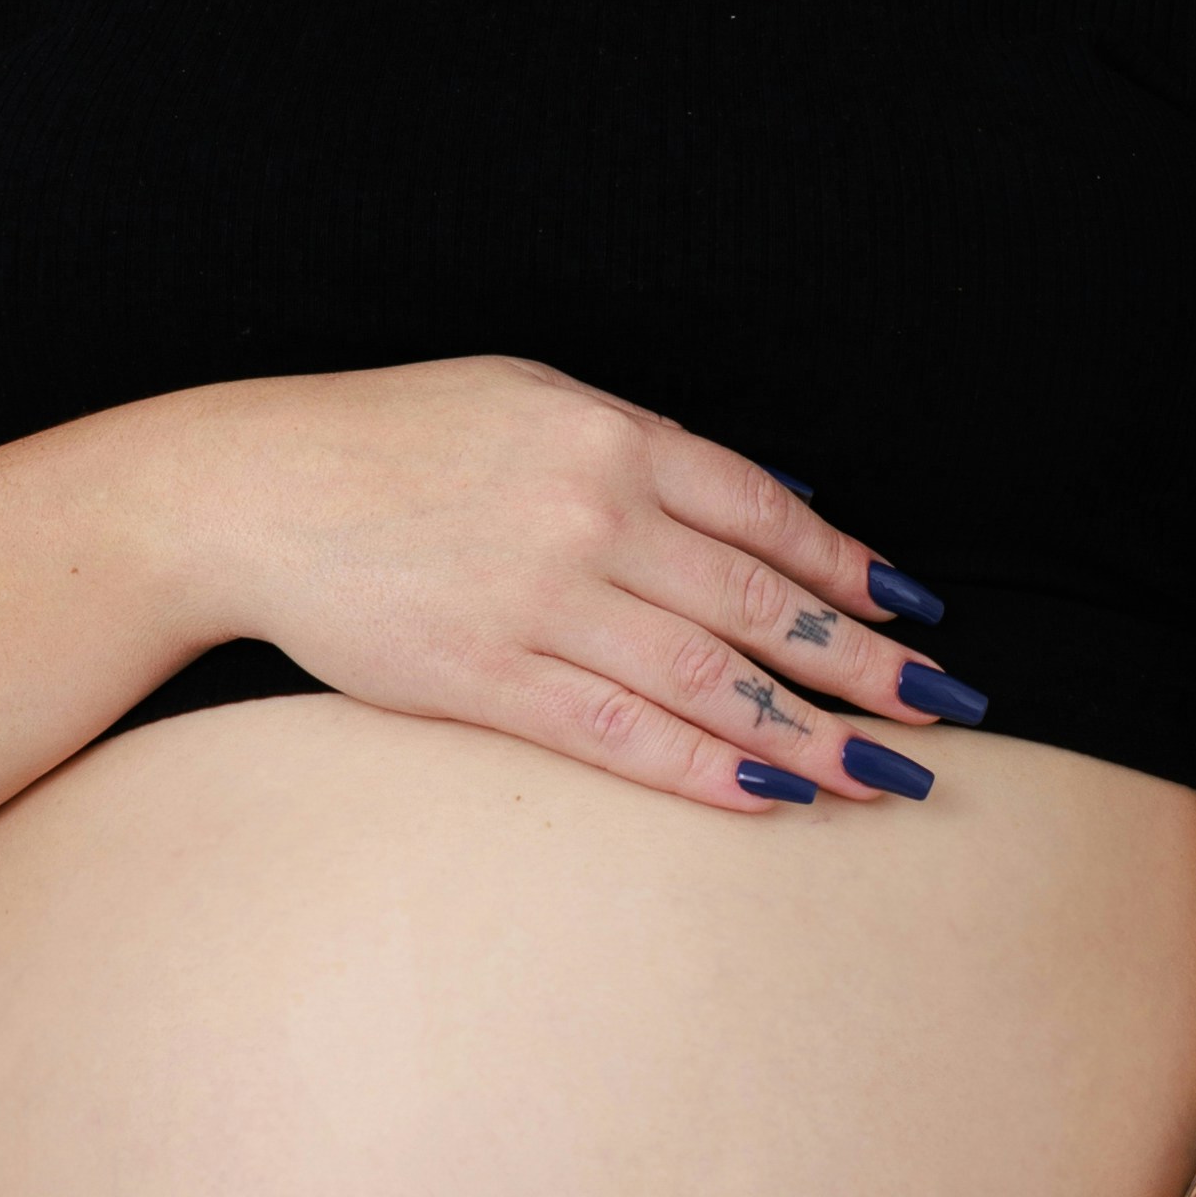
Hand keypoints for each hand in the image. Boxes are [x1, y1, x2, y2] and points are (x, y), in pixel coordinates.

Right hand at [177, 354, 974, 814]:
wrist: (253, 490)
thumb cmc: (392, 439)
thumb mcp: (527, 400)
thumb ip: (640, 447)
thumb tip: (764, 502)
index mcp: (610, 436)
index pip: (768, 513)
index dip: (853, 569)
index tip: (917, 612)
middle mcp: (591, 515)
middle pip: (760, 604)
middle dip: (862, 664)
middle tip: (942, 709)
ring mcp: (541, 601)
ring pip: (708, 680)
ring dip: (808, 733)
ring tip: (883, 773)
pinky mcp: (488, 677)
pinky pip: (621, 734)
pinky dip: (704, 769)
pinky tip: (771, 796)